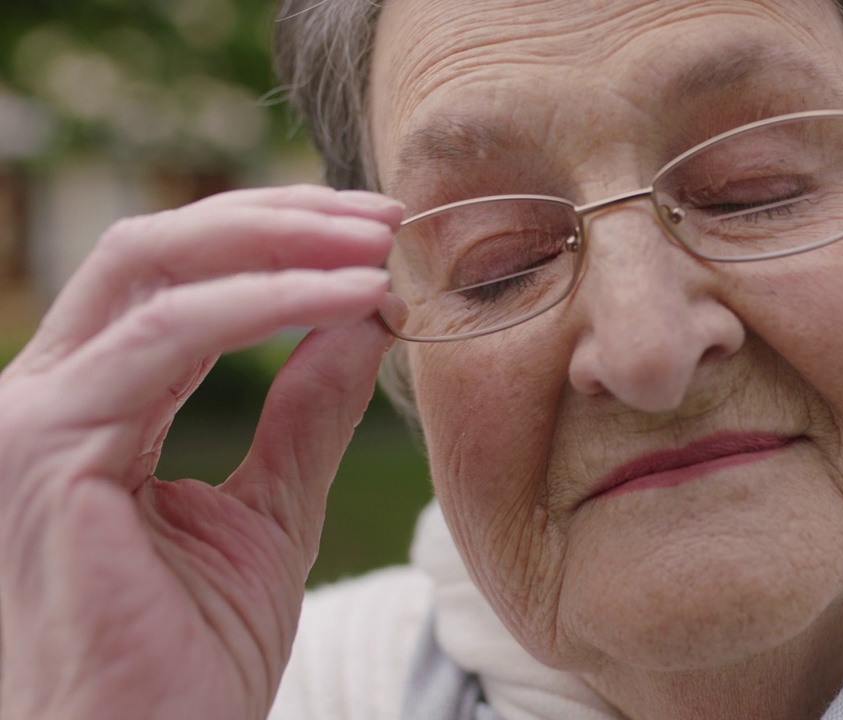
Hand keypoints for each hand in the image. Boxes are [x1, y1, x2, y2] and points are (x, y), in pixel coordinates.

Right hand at [0, 186, 402, 719]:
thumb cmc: (192, 660)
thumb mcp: (272, 510)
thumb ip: (308, 410)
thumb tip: (365, 315)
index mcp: (90, 408)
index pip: (176, 280)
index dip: (277, 242)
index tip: (376, 238)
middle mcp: (44, 398)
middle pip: (156, 247)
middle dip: (279, 218)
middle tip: (384, 216)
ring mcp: (31, 420)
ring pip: (156, 267)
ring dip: (283, 244)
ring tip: (380, 245)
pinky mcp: (46, 453)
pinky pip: (167, 337)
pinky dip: (268, 303)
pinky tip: (350, 296)